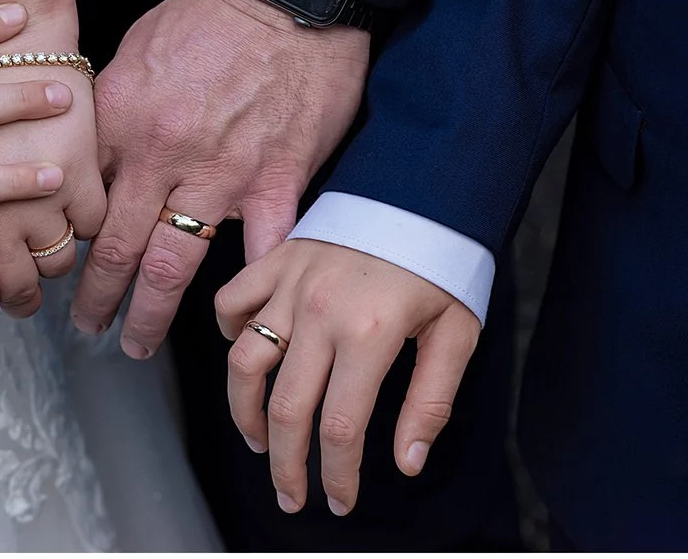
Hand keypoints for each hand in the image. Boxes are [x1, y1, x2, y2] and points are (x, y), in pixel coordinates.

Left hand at [0, 16, 105, 321]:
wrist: (4, 41)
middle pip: (19, 288)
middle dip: (24, 293)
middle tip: (26, 281)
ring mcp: (36, 198)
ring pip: (59, 263)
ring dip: (55, 254)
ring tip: (47, 234)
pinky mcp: (77, 174)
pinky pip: (94, 226)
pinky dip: (87, 217)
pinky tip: (71, 195)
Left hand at [72, 0, 368, 357]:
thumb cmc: (208, 16)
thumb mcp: (132, 53)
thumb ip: (108, 113)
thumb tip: (84, 157)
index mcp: (120, 123)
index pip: (79, 199)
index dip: (63, 239)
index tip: (55, 265)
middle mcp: (162, 156)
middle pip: (116, 246)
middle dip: (95, 296)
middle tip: (84, 326)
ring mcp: (222, 174)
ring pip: (173, 262)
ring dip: (148, 312)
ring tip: (134, 342)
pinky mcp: (278, 180)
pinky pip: (262, 250)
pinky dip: (250, 290)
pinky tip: (238, 325)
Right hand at [215, 238, 479, 516]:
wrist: (424, 186)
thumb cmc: (444, 261)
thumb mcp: (457, 334)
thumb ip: (430, 402)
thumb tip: (406, 463)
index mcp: (370, 335)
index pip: (339, 427)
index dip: (336, 475)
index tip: (338, 501)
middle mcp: (320, 313)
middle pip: (285, 410)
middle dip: (285, 465)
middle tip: (291, 495)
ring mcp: (288, 286)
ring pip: (243, 365)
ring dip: (245, 413)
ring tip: (261, 441)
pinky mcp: (272, 262)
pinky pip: (230, 305)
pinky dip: (232, 336)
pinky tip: (249, 358)